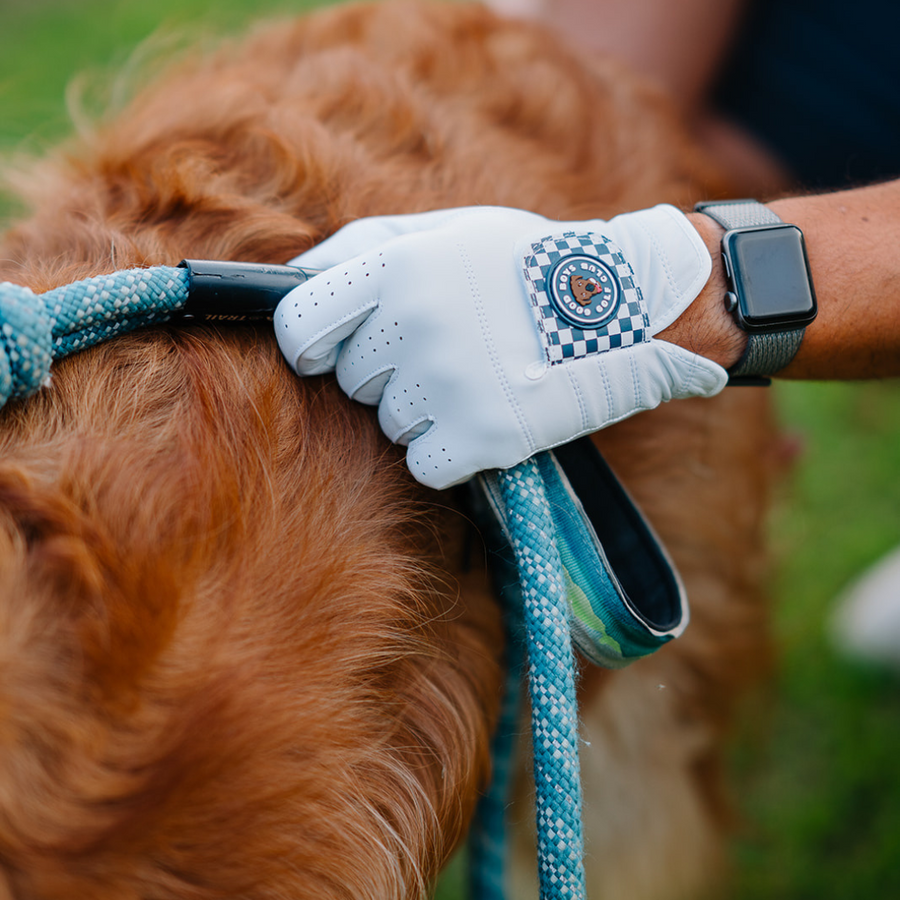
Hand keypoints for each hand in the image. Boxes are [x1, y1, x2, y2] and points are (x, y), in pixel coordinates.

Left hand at [275, 204, 725, 488]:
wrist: (622, 304)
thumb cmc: (522, 264)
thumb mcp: (446, 231)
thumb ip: (362, 247)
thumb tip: (290, 276)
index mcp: (399, 268)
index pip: (299, 328)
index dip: (310, 347)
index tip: (329, 353)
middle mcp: (417, 325)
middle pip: (352, 382)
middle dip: (388, 373)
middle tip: (448, 351)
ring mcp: (450, 384)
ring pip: (390, 425)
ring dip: (426, 411)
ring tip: (480, 376)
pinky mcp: (483, 436)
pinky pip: (425, 464)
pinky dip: (450, 451)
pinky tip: (487, 415)